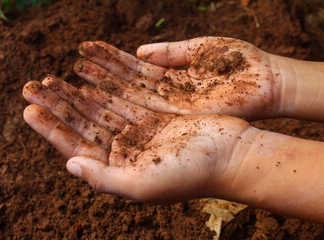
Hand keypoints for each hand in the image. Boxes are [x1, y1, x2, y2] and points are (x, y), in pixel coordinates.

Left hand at [22, 76, 250, 201]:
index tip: (29, 111)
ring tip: (54, 77)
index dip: (52, 130)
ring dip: (78, 93)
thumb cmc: (191, 175)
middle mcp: (128, 151)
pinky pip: (125, 97)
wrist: (232, 155)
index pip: (77, 147)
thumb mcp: (143, 185)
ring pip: (102, 108)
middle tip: (34, 86)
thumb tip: (69, 164)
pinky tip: (89, 76)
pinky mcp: (156, 115)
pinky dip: (106, 86)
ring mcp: (142, 132)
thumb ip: (104, 179)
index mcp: (121, 170)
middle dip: (60, 106)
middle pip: (86, 125)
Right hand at [75, 37, 280, 119]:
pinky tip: (91, 107)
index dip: (104, 62)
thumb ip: (170, 52)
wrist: (269, 86)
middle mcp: (164, 99)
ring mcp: (168, 113)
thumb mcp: (201, 50)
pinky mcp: (176, 124)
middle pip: (118, 91)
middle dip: (88, 83)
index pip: (128, 70)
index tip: (81, 52)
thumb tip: (139, 52)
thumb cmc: (241, 64)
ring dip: (93, 99)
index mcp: (170, 78)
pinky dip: (115, 112)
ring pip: (123, 106)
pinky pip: (139, 117)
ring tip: (63, 91)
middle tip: (54, 79)